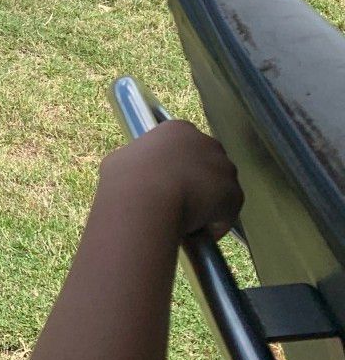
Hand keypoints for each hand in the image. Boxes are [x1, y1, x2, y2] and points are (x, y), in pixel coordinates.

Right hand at [99, 119, 242, 239]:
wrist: (146, 199)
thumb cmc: (127, 178)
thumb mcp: (124, 159)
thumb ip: (141, 162)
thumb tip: (137, 174)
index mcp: (178, 129)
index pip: (188, 147)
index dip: (181, 168)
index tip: (171, 184)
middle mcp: (205, 141)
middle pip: (209, 164)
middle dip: (199, 182)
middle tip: (181, 202)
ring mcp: (223, 166)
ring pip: (220, 188)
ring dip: (208, 204)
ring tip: (187, 220)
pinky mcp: (234, 193)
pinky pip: (226, 213)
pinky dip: (214, 224)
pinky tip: (195, 230)